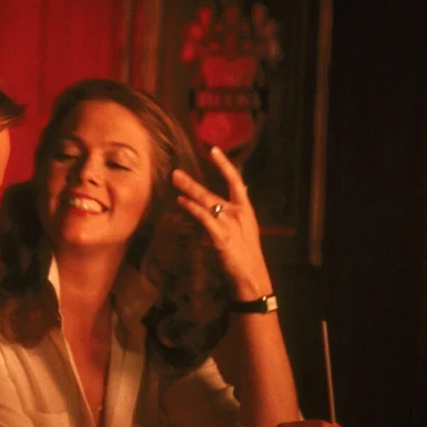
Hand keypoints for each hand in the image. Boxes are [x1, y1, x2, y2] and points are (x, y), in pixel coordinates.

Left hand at [171, 146, 270, 299]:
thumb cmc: (245, 252)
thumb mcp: (245, 227)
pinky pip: (205, 218)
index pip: (236, 181)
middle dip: (191, 183)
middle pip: (212, 193)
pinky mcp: (222, 238)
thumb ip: (237, 210)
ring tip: (174, 182)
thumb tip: (239, 189)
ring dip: (188, 191)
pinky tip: (182, 201)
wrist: (252, 276)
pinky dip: (192, 208)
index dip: (224, 165)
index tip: (213, 150)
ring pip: (206, 203)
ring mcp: (230, 225)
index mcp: (245, 209)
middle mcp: (238, 214)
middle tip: (175, 173)